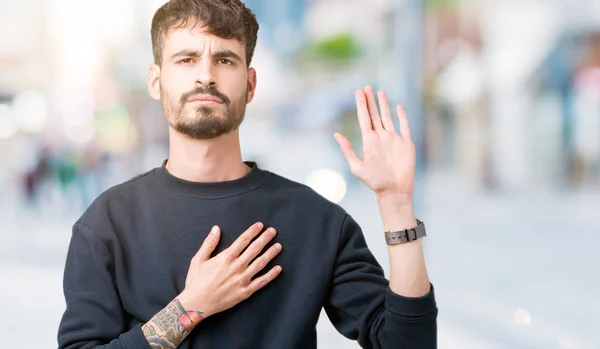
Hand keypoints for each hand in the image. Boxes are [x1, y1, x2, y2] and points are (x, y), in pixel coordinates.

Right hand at [178, 223, 282, 317]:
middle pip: (255, 249)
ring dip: (271, 253)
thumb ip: (209, 243)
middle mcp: (237, 266)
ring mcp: (242, 279)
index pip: (243, 240)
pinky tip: (278, 268)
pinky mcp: (246, 291)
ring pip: (261, 263)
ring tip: (278, 246)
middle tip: (273, 231)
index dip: (253, 231)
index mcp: (226, 257)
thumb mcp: (199, 259)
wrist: (197, 304)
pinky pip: (262, 281)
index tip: (260, 225)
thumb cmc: (196, 281)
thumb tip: (216, 228)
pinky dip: (271, 275)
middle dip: (265, 238)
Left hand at [334, 85, 415, 201]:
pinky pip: (404, 126)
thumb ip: (347, 150)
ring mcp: (394, 140)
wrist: (394, 191)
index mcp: (369, 141)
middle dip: (370, 101)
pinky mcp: (406, 143)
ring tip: (380, 92)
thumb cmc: (375, 182)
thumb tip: (336, 134)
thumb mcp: (357, 167)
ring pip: (388, 117)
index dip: (361, 105)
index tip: (358, 91)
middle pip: (375, 115)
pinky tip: (399, 107)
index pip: (364, 118)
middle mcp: (381, 138)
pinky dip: (402, 116)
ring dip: (384, 105)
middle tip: (367, 86)